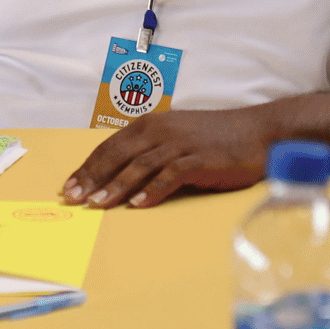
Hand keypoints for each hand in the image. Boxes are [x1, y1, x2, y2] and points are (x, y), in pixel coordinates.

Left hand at [61, 107, 273, 208]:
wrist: (260, 131)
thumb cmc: (218, 138)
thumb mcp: (178, 137)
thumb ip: (152, 151)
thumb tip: (122, 176)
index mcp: (153, 124)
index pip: (111, 146)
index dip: (87, 166)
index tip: (69, 186)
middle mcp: (162, 130)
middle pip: (118, 155)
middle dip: (92, 178)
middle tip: (73, 199)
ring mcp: (181, 144)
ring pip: (139, 166)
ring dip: (115, 186)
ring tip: (97, 205)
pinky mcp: (200, 159)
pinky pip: (170, 176)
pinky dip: (152, 190)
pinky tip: (137, 205)